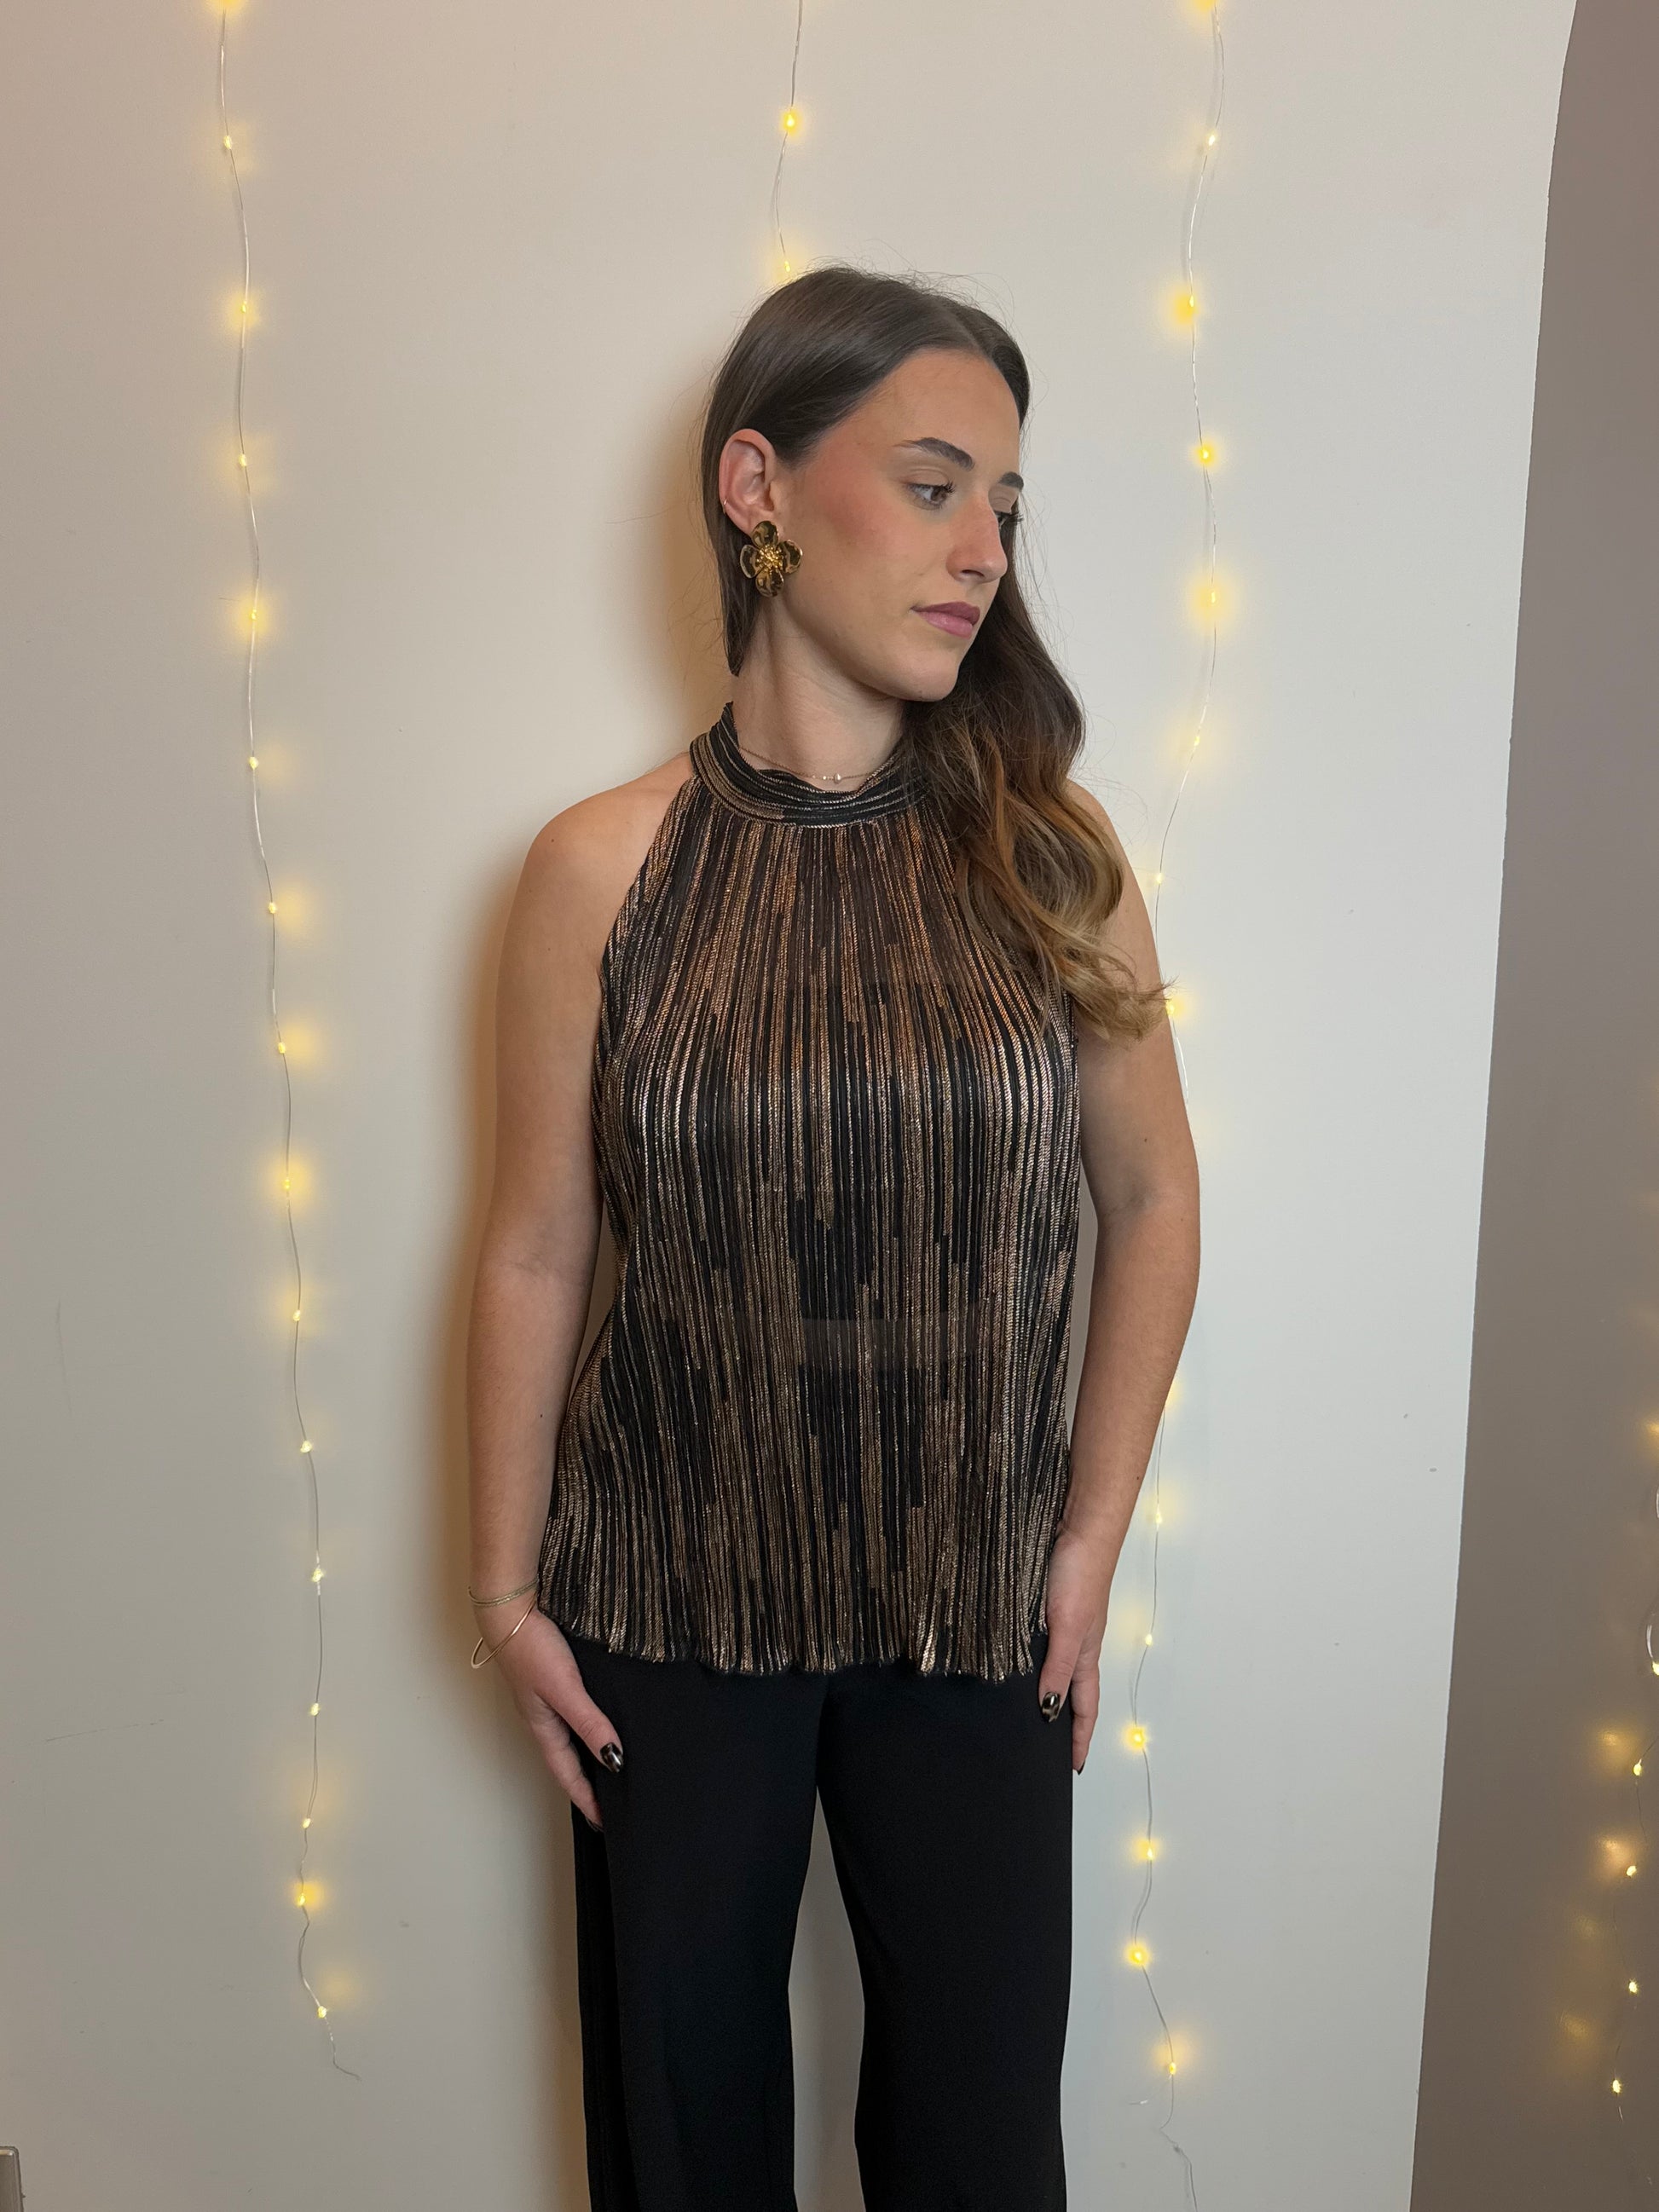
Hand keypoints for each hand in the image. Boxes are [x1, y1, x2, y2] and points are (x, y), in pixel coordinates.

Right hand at [478, 1602, 624, 1832]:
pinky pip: (574, 1711)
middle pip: (569, 1759)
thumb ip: (589, 1722)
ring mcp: (546, 1697)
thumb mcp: (564, 1689)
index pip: (568, 1774)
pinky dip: (588, 1725)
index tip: (605, 1823)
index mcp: (544, 1727)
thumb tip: (614, 1759)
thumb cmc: (531, 1647)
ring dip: (588, 1753)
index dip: (587, 1799)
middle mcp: (545, 1716)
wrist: (510, 1606)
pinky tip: (601, 1719)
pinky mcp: (552, 1676)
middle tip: (612, 1803)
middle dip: (588, 1782)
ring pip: (571, 1736)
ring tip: (610, 1767)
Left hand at [1037, 1523, 1117, 1774]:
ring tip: (1019, 1711)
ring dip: (1039, 1689)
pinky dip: (1025, 1658)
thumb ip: (1058, 1667)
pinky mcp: (1043, 1605)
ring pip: (1049, 1667)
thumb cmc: (1082, 1574)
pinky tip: (1006, 1660)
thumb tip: (1048, 1709)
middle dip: (1059, 1720)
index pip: (1084, 1707)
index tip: (1073, 1767)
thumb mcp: (1068, 1627)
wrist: (1077, 1527)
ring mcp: (1058, 1624)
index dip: (1079, 1737)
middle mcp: (1073, 1643)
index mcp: (1085, 1655)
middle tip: (1041, 1747)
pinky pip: (1035, 1642)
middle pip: (1068, 1691)